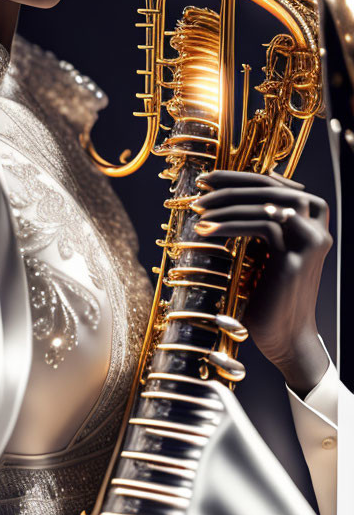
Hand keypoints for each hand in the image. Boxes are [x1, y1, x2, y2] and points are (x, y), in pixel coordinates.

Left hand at [192, 170, 332, 395]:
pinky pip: (262, 226)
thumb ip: (258, 228)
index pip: (276, 184)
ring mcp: (308, 243)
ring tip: (198, 210)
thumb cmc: (270, 297)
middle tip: (202, 183)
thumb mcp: (264, 255)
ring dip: (227, 203)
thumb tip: (228, 200)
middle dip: (232, 182)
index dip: (242, 176)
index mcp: (310, 223)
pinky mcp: (294, 260)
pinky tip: (208, 229)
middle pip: (273, 187)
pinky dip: (231, 225)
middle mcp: (316, 229)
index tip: (210, 178)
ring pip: (267, 203)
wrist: (285, 338)